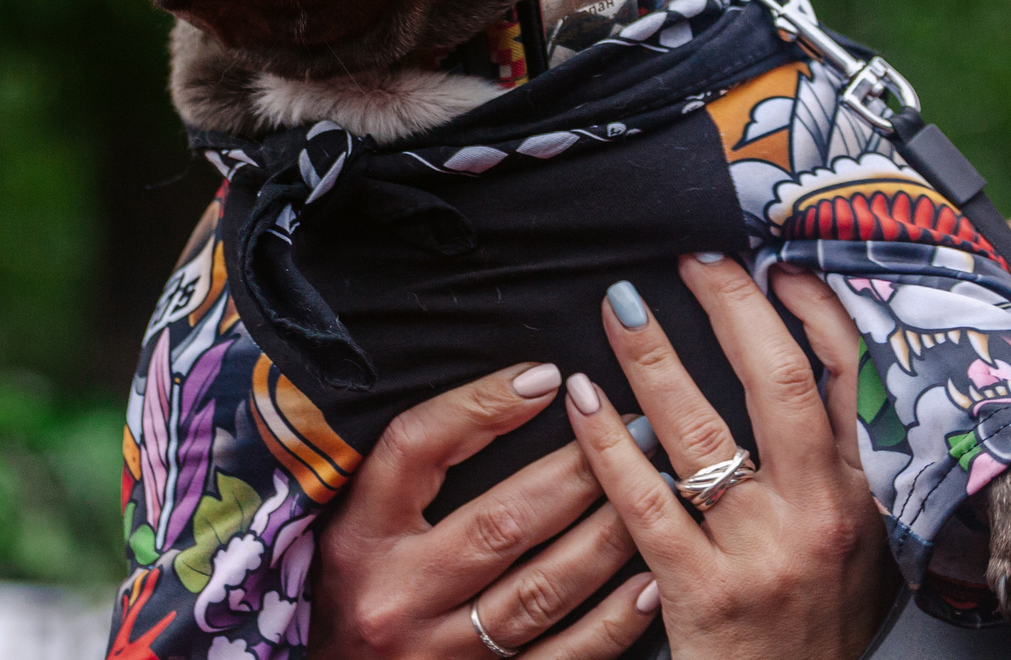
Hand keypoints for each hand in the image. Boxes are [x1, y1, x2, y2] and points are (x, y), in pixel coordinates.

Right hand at [313, 361, 661, 659]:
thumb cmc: (354, 588)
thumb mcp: (356, 521)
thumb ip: (410, 467)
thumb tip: (513, 390)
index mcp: (360, 536)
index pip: (416, 447)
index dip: (481, 407)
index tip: (547, 378)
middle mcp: (398, 595)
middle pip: (500, 522)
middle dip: (577, 472)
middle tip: (634, 429)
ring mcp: (442, 653)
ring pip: (541, 590)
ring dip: (606, 537)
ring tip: (655, 490)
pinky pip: (561, 659)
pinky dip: (612, 623)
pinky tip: (649, 583)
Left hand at [563, 256, 895, 659]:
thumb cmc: (821, 631)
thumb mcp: (868, 548)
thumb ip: (850, 470)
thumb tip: (825, 373)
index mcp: (868, 497)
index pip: (849, 377)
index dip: (810, 311)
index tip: (773, 267)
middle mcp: (821, 516)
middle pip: (775, 381)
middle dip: (731, 305)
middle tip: (691, 257)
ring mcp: (761, 554)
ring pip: (700, 433)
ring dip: (653, 357)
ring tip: (619, 308)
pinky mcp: (703, 594)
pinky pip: (644, 503)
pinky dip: (607, 444)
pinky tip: (583, 401)